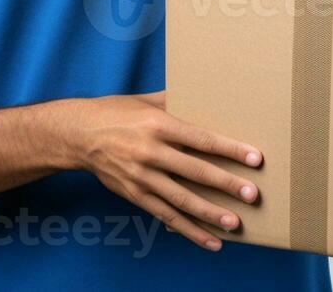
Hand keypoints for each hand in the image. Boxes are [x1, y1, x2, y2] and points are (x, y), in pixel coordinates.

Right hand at [61, 90, 261, 250]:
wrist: (77, 135)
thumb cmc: (114, 112)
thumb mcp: (145, 100)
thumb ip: (175, 100)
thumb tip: (205, 92)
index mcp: (158, 125)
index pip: (202, 139)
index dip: (230, 149)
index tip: (254, 158)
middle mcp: (151, 152)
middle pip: (195, 172)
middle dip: (226, 184)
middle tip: (252, 194)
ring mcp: (142, 177)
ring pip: (181, 199)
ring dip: (210, 213)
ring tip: (234, 223)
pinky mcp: (135, 195)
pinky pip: (166, 216)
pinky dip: (189, 230)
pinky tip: (210, 241)